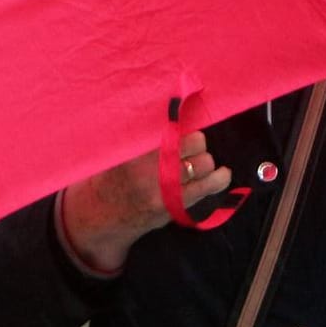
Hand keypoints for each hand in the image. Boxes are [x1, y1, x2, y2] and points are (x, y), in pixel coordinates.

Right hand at [59, 131, 232, 272]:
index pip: (171, 128)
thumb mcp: (117, 151)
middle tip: (189, 145)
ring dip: (204, 160)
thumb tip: (171, 112)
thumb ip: (139, 135)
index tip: (182, 123)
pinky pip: (208, 187)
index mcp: (136, 149)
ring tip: (198, 162)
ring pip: (204, 162)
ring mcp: (165, 187)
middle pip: (194, 142)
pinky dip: (220, 178)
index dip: (181, 124)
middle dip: (195, 142)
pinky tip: (222, 173)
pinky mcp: (176, 204)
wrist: (103, 215)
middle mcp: (152, 166)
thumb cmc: (111, 177)